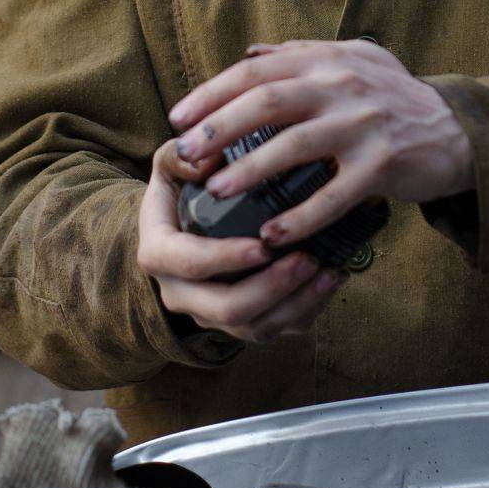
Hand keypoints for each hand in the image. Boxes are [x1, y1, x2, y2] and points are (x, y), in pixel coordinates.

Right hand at [137, 138, 347, 342]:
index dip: (227, 258)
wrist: (178, 229)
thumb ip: (181, 158)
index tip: (264, 245)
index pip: (192, 263)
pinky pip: (275, 330)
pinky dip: (307, 310)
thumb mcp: (169, 167)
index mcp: (159, 255)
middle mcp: (181, 293)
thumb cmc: (179, 191)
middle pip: (227, 308)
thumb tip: (209, 158)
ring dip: (296, 303)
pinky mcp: (239, 322)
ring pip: (255, 328)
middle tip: (307, 259)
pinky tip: (330, 281)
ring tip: (327, 271)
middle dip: (272, 287)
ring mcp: (211, 313)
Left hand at [166, 38, 475, 248]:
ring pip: (294, 146)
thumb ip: (301, 56)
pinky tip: (272, 235)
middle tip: (187, 154)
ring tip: (217, 191)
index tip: (178, 118)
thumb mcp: (353, 60)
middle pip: (267, 101)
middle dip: (219, 127)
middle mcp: (341, 86)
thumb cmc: (393, 97)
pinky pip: (333, 196)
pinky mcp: (382, 165)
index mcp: (326, 60)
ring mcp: (362, 125)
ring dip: (249, 169)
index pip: (257, 70)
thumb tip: (251, 52)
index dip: (212, 92)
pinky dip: (300, 217)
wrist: (456, 129)